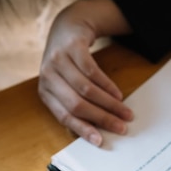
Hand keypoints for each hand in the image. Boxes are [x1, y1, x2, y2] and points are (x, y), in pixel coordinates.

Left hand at [38, 0, 133, 145]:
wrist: (67, 30)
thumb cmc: (69, 65)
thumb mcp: (66, 86)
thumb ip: (75, 106)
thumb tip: (96, 132)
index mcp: (45, 92)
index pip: (64, 116)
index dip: (83, 129)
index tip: (100, 141)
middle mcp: (48, 77)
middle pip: (77, 105)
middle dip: (102, 118)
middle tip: (121, 127)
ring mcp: (58, 60)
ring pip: (86, 90)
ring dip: (109, 104)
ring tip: (124, 111)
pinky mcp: (72, 48)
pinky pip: (92, 72)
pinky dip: (108, 85)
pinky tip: (118, 94)